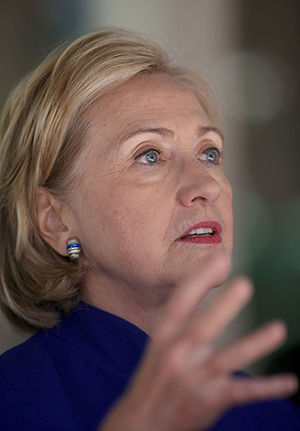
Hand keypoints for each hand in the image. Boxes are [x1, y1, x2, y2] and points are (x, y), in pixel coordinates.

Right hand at [99, 256, 297, 430]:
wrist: (142, 421)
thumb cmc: (156, 374)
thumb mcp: (161, 341)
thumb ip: (182, 316)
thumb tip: (204, 283)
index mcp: (163, 335)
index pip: (179, 303)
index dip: (199, 279)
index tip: (219, 259)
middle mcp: (177, 354)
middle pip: (201, 328)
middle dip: (222, 307)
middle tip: (244, 284)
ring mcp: (194, 379)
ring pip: (226, 360)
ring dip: (252, 345)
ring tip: (278, 329)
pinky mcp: (209, 401)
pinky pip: (242, 393)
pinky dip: (266, 388)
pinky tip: (290, 382)